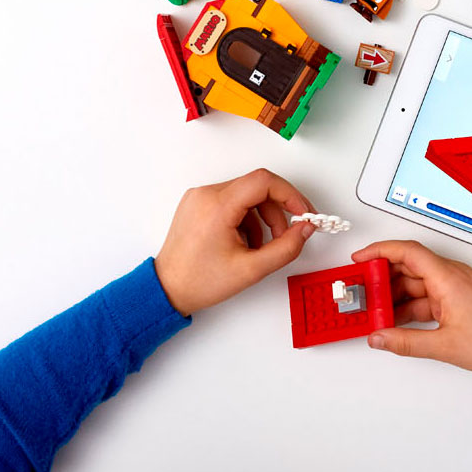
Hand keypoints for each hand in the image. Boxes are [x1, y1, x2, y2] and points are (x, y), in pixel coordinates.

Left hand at [155, 169, 315, 315]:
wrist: (166, 290)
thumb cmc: (199, 281)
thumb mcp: (251, 270)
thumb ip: (286, 248)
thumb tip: (305, 229)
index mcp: (217, 206)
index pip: (264, 181)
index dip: (290, 195)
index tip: (303, 212)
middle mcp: (206, 194)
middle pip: (257, 187)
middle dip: (278, 210)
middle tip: (289, 233)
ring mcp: (200, 197)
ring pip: (247, 194)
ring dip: (263, 216)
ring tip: (263, 245)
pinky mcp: (199, 203)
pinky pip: (233, 200)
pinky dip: (247, 218)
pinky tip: (245, 242)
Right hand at [351, 241, 471, 377]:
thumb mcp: (444, 345)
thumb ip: (405, 341)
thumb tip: (378, 337)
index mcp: (448, 277)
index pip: (408, 251)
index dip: (380, 251)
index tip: (359, 259)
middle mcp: (452, 275)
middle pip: (409, 266)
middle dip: (383, 278)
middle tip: (362, 292)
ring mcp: (456, 286)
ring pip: (417, 283)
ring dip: (396, 295)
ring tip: (375, 312)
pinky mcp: (460, 298)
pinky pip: (428, 295)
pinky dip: (410, 305)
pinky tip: (397, 321)